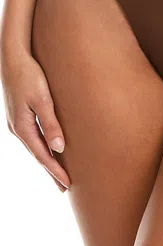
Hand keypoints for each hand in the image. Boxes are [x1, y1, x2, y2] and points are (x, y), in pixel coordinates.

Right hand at [1, 49, 69, 191]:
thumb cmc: (29, 76)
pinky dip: (43, 147)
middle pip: (38, 155)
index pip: (42, 155)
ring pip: (35, 146)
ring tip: (59, 172)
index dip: (55, 170)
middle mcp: (18, 128)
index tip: (67, 184)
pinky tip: (50, 148)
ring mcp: (18, 122)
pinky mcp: (21, 115)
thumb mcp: (42, 99)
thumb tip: (59, 148)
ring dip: (47, 160)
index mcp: (22, 128)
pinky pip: (34, 137)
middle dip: (51, 171)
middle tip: (64, 187)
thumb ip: (51, 123)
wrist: (13, 58)